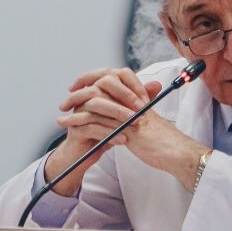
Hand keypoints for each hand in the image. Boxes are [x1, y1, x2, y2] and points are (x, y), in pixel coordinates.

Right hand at [44, 68, 160, 195]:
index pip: (111, 75)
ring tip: (135, 125)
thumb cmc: (103, 133)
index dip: (130, 85)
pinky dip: (110, 133)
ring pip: (96, 105)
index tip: (145, 100)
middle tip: (142, 110)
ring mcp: (77, 111)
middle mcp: (84, 97)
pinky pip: (92, 128)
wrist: (84, 155)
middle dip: (124, 97)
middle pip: (102, 86)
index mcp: (95, 89)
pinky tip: (123, 140)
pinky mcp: (75, 129)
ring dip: (118, 116)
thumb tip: (156, 85)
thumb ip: (138, 99)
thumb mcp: (123, 115)